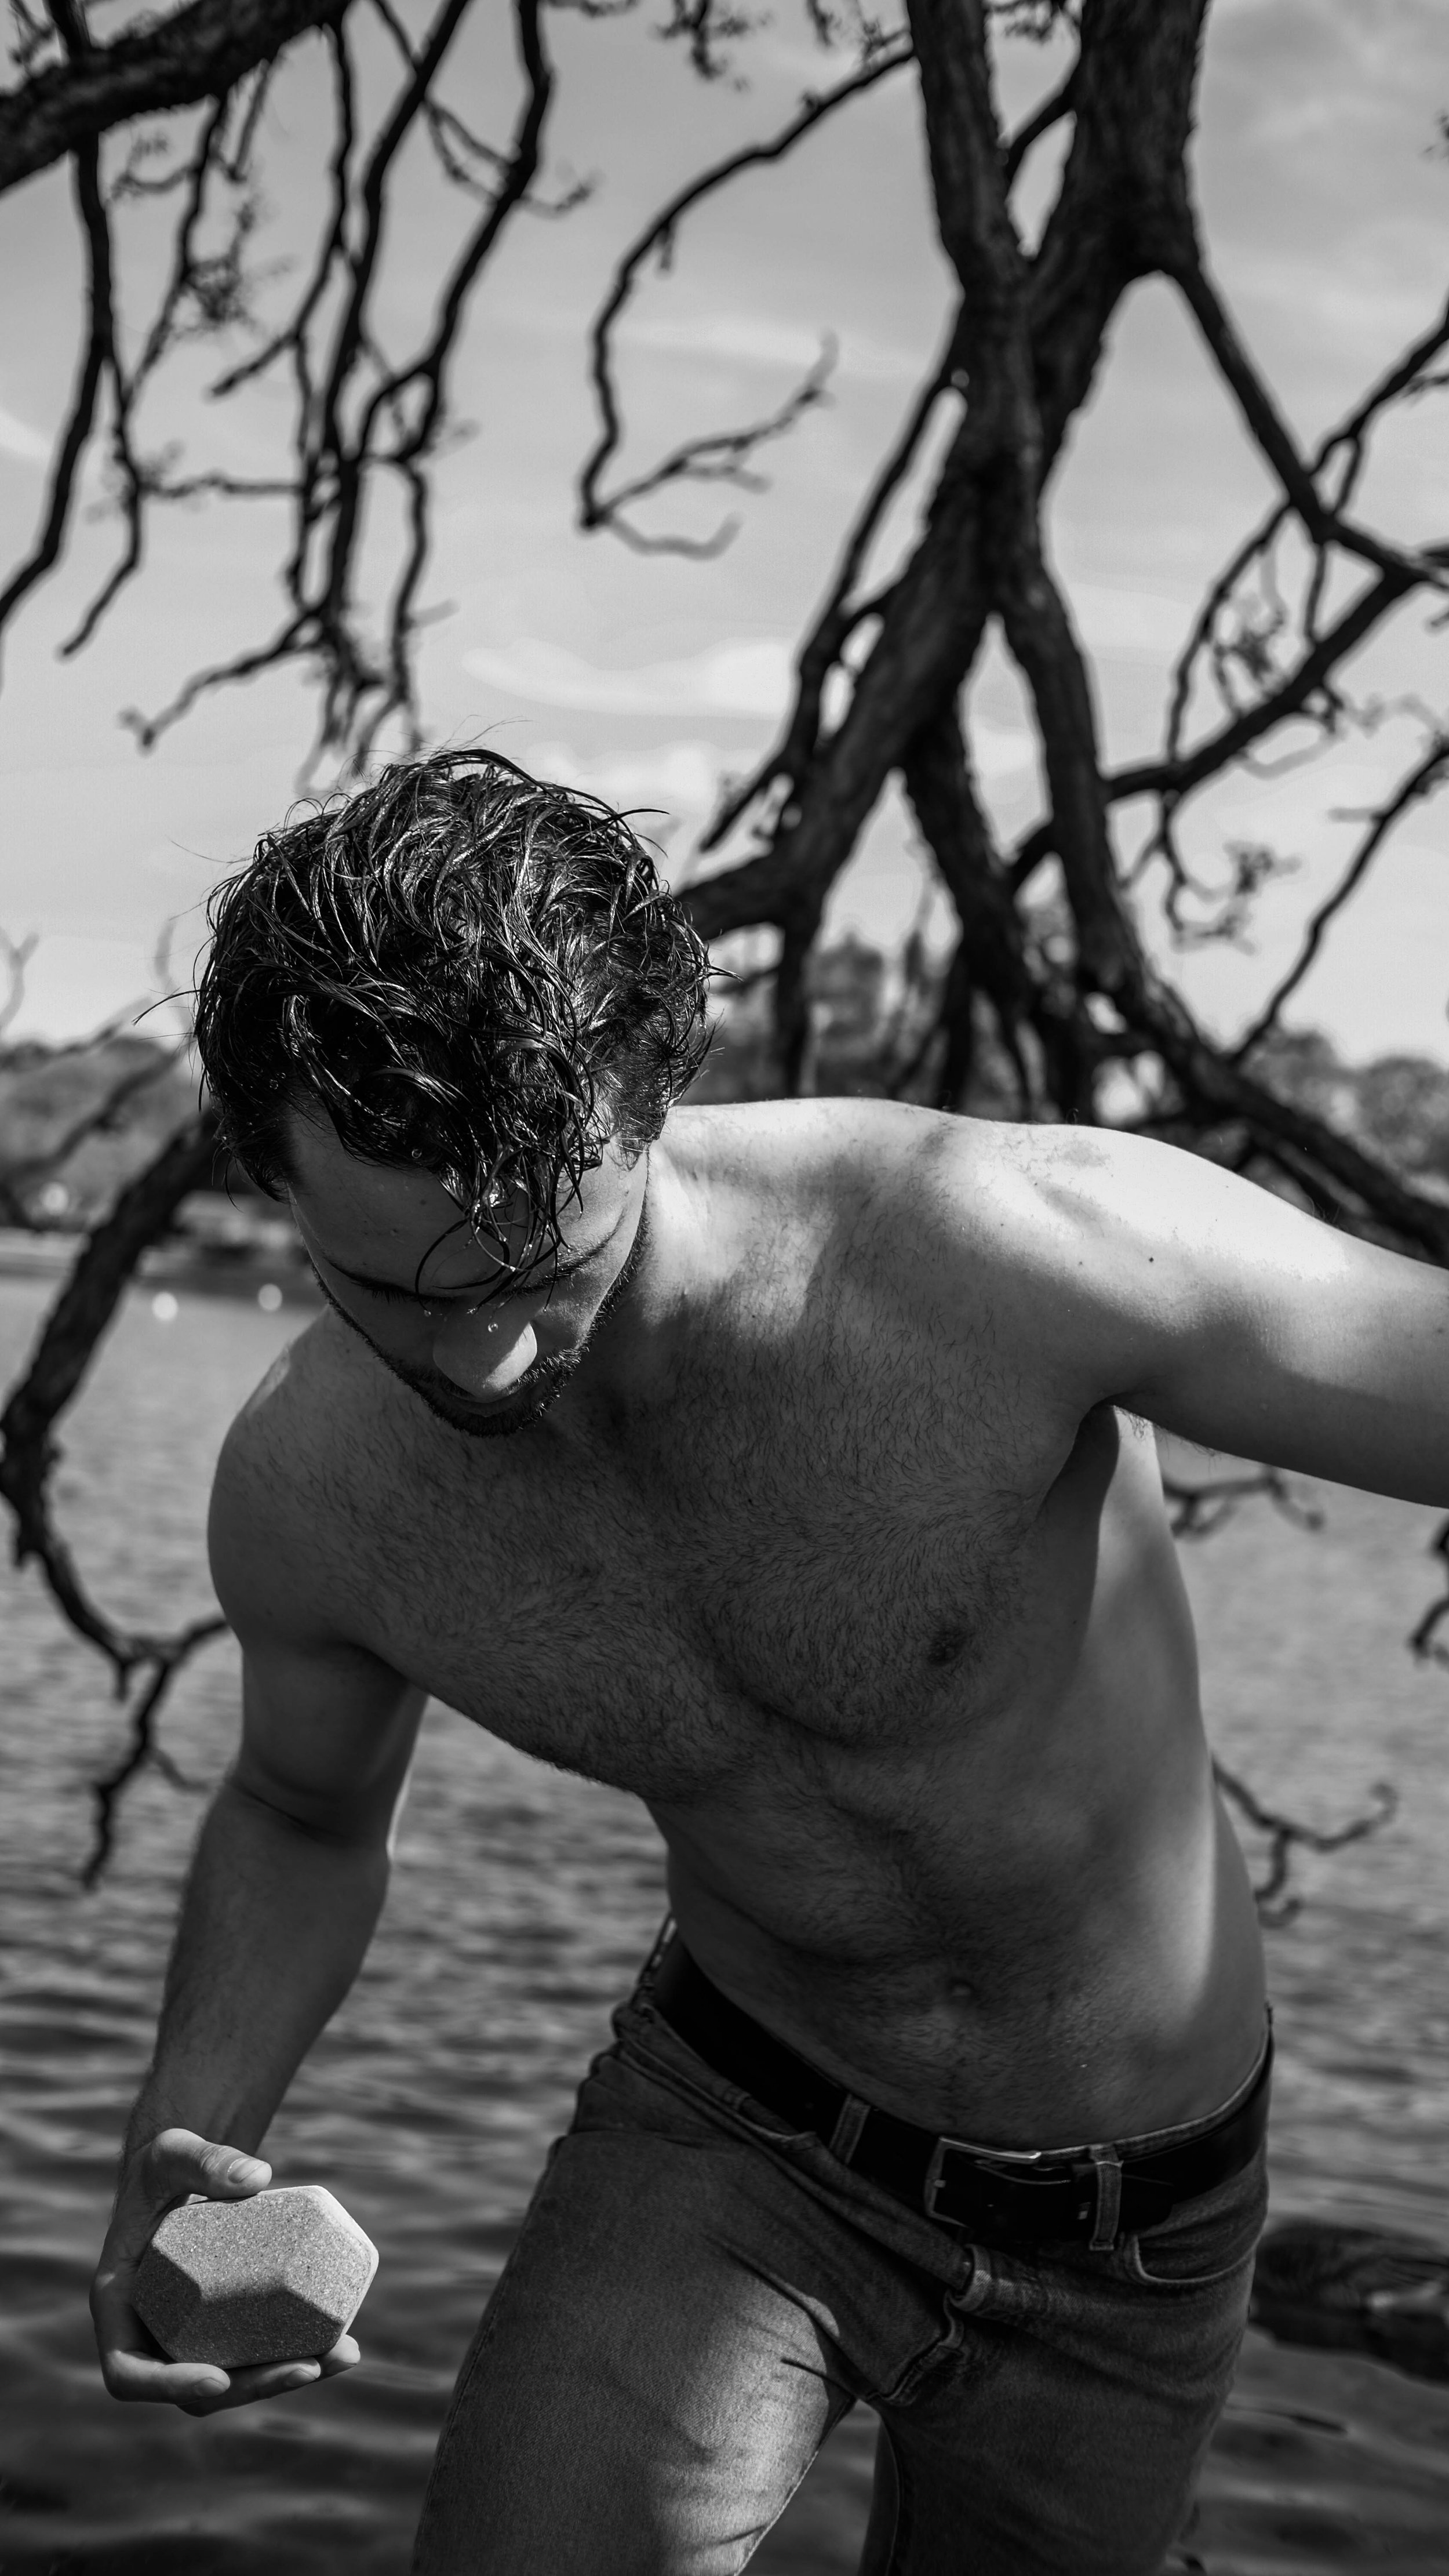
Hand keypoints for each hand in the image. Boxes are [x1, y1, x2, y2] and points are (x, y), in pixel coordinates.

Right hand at [91, 2127, 361, 2414]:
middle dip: (253, 2387)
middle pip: (195, 2390)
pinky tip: (341, 2341)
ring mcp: (191, 2336)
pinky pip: (256, 2352)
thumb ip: (205, 2159)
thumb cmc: (166, 2164)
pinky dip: (295, 2352)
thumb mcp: (173, 2152)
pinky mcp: (227, 2325)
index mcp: (121, 2306)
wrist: (184, 2171)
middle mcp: (152, 2334)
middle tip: (308, 2366)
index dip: (169, 2385)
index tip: (219, 2377)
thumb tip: (258, 2176)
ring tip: (342, 2354)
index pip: (130, 2372)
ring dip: (285, 2378)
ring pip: (233, 2380)